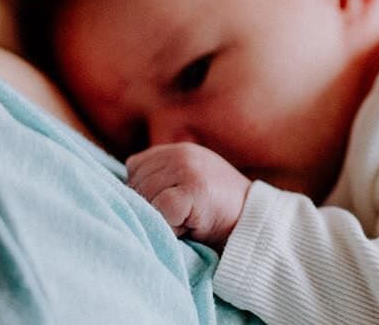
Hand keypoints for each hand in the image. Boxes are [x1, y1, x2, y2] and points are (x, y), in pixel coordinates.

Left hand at [125, 142, 252, 247]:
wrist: (254, 223)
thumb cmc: (218, 212)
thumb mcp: (189, 183)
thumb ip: (162, 178)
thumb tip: (124, 194)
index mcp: (178, 150)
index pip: (135, 168)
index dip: (143, 192)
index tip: (166, 208)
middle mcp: (181, 154)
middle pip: (136, 184)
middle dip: (149, 207)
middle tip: (178, 219)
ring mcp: (188, 169)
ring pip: (145, 198)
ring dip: (159, 218)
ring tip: (185, 222)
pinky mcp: (193, 189)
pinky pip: (160, 211)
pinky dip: (169, 227)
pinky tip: (187, 228)